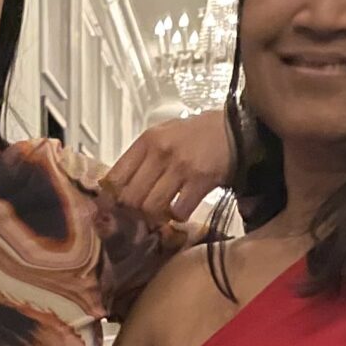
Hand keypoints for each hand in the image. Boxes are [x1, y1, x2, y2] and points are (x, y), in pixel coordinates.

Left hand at [103, 110, 232, 223]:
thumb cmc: (196, 135)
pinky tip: (182, 209)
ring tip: (162, 212)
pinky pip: (178, 211)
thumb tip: (117, 187)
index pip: (115, 177)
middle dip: (134, 212)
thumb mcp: (164, 134)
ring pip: (151, 207)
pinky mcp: (200, 181)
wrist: (234, 129)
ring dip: (155, 216)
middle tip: (142, 214)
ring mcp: (180, 167)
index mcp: (147, 141)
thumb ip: (142, 157)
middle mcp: (160, 152)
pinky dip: (177, 217)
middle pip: (131, 197)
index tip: (114, 208)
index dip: (111, 198)